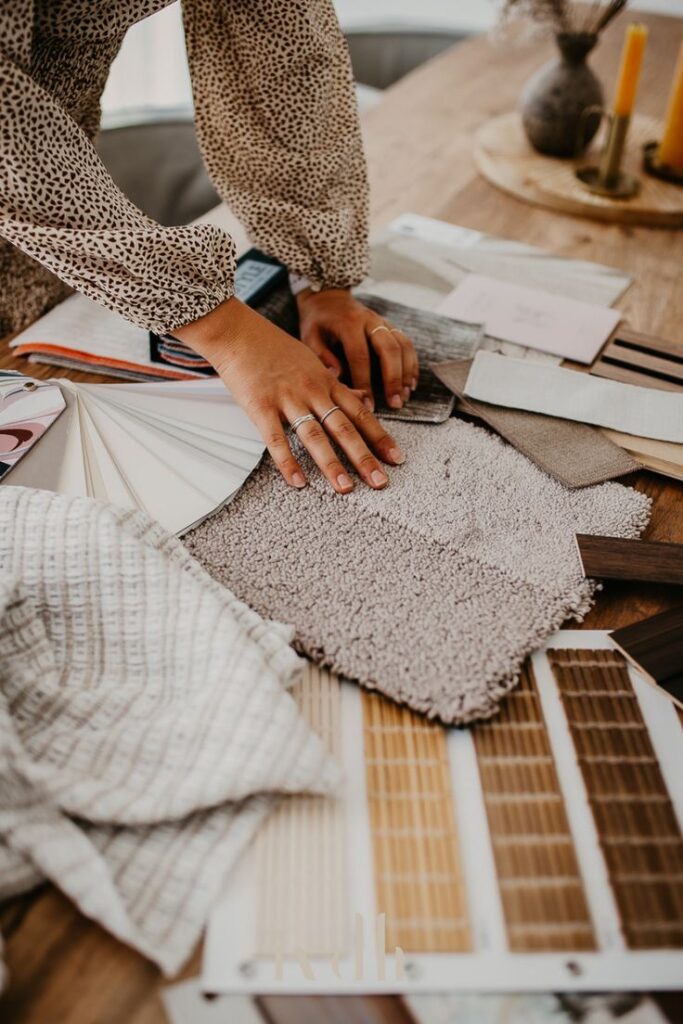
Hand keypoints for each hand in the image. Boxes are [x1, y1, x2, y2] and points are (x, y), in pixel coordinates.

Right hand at [174, 297, 405, 493]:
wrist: (237, 331)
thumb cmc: (273, 348)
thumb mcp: (312, 360)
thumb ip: (335, 382)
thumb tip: (360, 395)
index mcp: (326, 382)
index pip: (360, 413)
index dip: (380, 437)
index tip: (396, 458)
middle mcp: (312, 391)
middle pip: (344, 428)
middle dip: (364, 457)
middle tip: (380, 482)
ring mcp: (287, 399)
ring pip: (315, 435)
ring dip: (332, 464)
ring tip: (345, 488)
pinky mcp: (260, 407)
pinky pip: (276, 439)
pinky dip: (287, 461)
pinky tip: (298, 482)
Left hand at [296, 288, 418, 410]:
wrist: (327, 297)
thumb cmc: (317, 322)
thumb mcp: (308, 335)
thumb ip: (321, 355)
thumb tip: (338, 375)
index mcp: (348, 323)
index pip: (360, 355)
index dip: (365, 381)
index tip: (368, 404)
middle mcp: (370, 320)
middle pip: (389, 348)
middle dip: (394, 378)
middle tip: (395, 403)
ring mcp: (383, 322)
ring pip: (403, 345)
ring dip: (406, 373)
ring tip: (404, 397)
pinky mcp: (390, 326)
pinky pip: (407, 343)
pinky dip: (412, 364)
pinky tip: (410, 383)